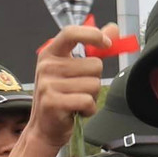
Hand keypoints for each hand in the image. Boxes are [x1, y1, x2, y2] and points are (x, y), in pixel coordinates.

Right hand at [29, 23, 116, 149]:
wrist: (44, 128)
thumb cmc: (62, 95)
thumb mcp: (72, 69)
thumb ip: (93, 48)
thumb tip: (114, 28)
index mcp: (50, 53)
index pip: (71, 33)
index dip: (92, 35)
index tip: (107, 43)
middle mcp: (47, 66)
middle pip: (95, 65)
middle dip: (94, 80)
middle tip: (79, 90)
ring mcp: (48, 84)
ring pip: (94, 85)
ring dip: (91, 96)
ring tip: (76, 101)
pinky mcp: (53, 102)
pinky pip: (88, 101)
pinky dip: (88, 109)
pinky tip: (76, 111)